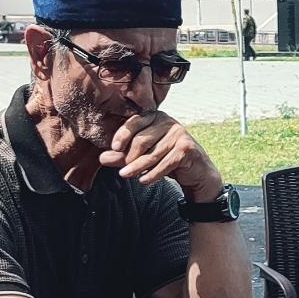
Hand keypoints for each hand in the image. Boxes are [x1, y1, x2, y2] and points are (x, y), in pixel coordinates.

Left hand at [99, 110, 222, 197]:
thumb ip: (123, 156)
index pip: (135, 122)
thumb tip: (102, 158)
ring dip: (138, 167)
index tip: (114, 147)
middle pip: (142, 139)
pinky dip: (153, 174)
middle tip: (122, 170)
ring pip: (152, 153)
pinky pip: (165, 163)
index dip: (123, 134)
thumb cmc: (167, 159)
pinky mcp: (187, 148)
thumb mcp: (143, 156)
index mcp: (155, 117)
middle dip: (130, 156)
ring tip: (125, 175)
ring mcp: (179, 134)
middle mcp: (168, 122)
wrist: (196, 171)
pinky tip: (144, 181)